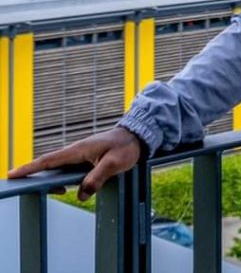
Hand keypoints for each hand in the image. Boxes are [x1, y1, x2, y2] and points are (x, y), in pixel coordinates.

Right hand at [7, 127, 142, 200]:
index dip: (29, 168)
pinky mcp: (85, 159)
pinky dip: (61, 178)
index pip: (48, 160)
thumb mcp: (114, 164)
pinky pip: (67, 170)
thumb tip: (80, 195)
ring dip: (48, 178)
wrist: (137, 136)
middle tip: (19, 185)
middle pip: (48, 165)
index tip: (12, 174)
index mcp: (78, 150)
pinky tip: (62, 188)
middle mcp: (75, 151)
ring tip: (45, 191)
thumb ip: (97, 178)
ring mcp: (79, 155)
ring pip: (58, 168)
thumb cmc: (126, 147)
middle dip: (32, 174)